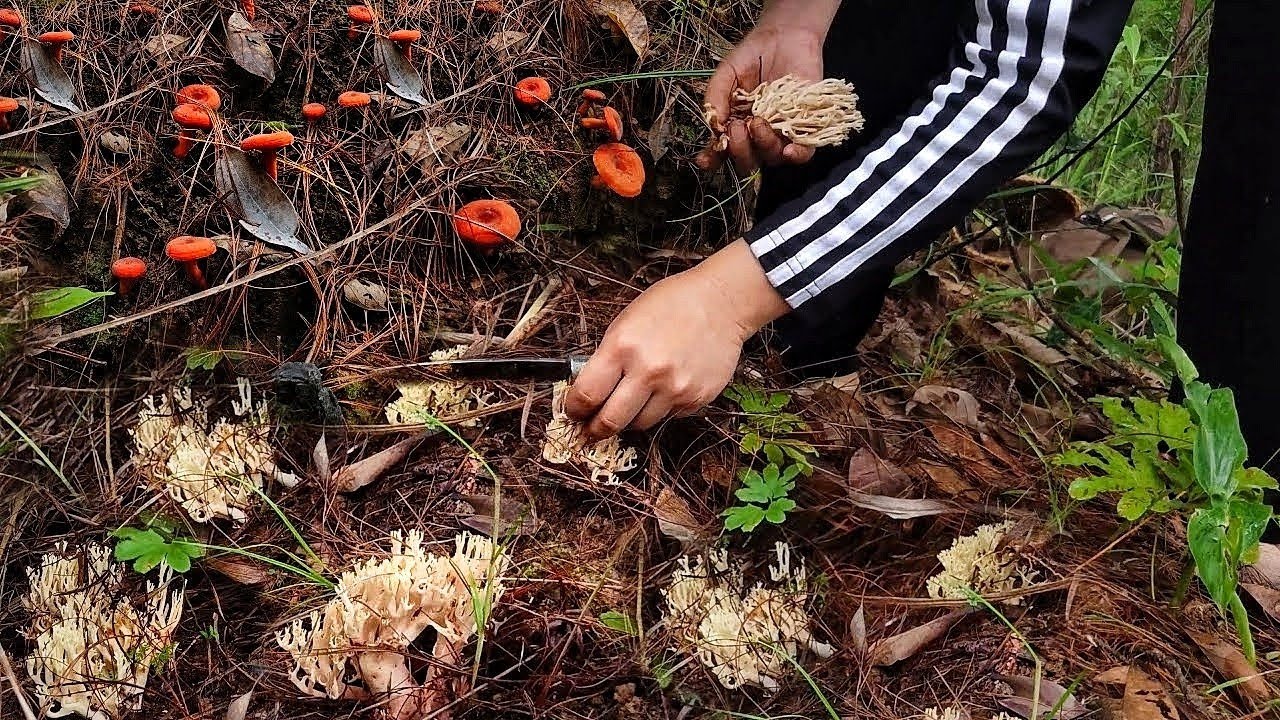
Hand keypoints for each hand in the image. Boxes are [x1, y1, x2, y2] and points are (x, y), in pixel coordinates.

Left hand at [565, 240, 789, 437]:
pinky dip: (661, 408)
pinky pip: (669, 416)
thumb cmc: (671, 305)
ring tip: (633, 401)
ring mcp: (675, 388)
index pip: (587, 395)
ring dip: (630, 418)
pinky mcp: (697, 399)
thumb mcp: (626, 322)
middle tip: (591, 429)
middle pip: (610, 421)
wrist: (721, 303)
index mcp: (623, 347)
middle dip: (595, 429)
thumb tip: (590, 390)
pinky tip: (666, 387)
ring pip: (640, 423)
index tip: (574, 412)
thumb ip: (608, 357)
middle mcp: (649, 371)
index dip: (575, 409)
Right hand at [698, 16, 827, 173]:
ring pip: (771, 157)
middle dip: (739, 150)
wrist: (784, 36)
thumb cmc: (754, 56)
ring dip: (762, 146)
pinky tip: (788, 149)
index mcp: (735, 125)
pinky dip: (796, 156)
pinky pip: (804, 153)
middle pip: (747, 161)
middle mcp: (757, 135)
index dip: (713, 159)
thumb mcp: (726, 73)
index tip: (706, 159)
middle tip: (737, 127)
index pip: (723, 151)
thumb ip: (715, 96)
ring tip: (757, 122)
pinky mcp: (805, 127)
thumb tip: (713, 125)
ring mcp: (781, 132)